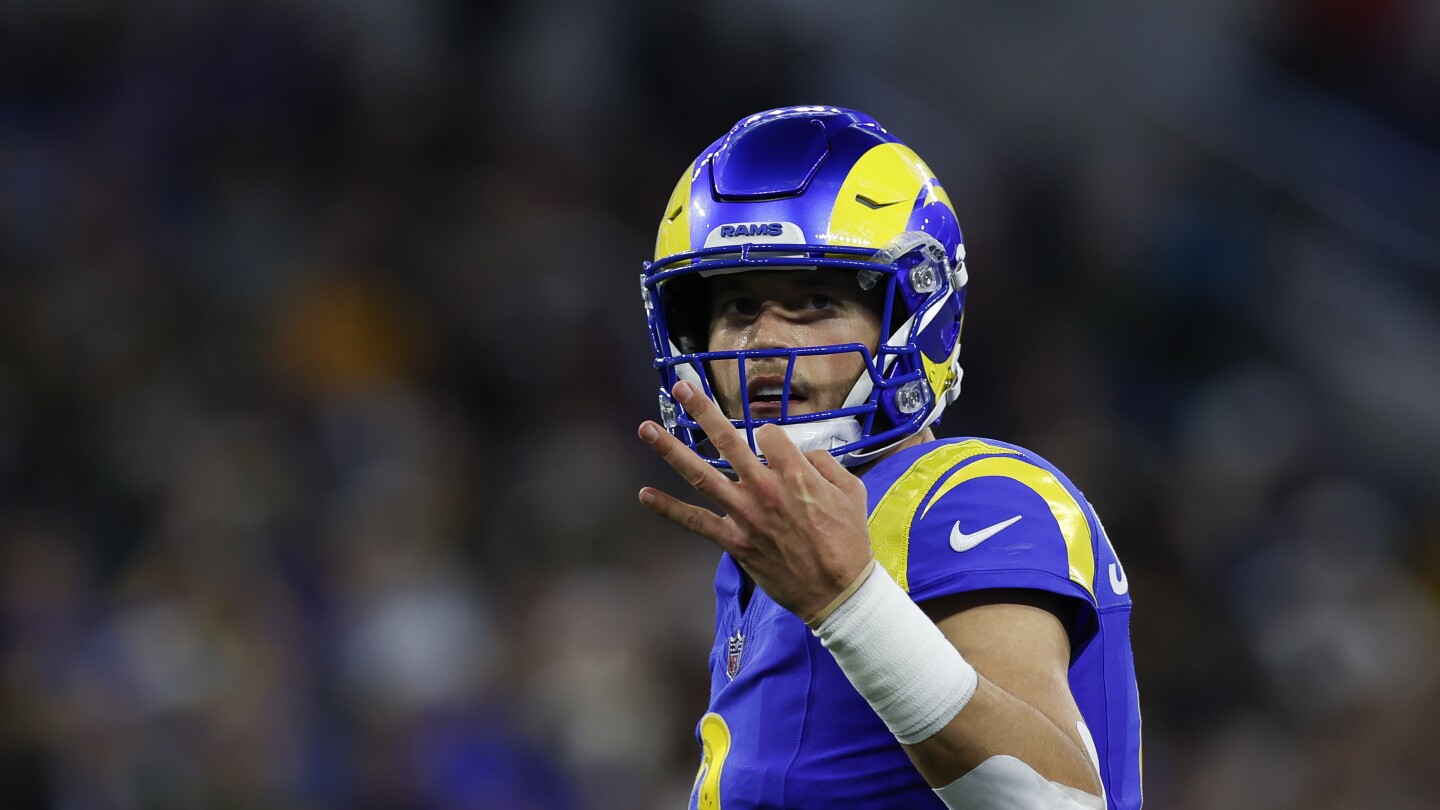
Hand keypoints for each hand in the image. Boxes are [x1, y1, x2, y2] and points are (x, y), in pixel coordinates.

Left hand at [637, 380, 872, 619]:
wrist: (837, 591)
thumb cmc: (848, 541)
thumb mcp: (852, 492)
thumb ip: (827, 465)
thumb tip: (803, 455)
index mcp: (796, 473)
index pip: (768, 435)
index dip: (770, 437)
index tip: (774, 448)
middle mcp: (765, 488)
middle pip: (726, 439)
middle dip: (702, 410)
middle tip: (680, 387)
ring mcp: (745, 514)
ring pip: (701, 474)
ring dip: (671, 450)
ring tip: (647, 429)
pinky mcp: (734, 541)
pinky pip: (695, 522)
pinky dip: (669, 509)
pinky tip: (644, 495)